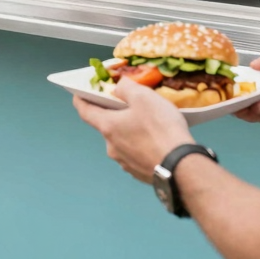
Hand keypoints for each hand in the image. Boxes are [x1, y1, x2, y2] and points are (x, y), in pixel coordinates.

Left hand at [73, 78, 191, 183]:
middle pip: (107, 125)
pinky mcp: (138, 173)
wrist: (181, 166)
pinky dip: (140, 145)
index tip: (78, 93)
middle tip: (129, 104)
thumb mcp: (143, 97)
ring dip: (129, 130)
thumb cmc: (160, 128)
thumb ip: (127, 87)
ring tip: (149, 122)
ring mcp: (124, 162)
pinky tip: (156, 141)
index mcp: (108, 127)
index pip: (85, 111)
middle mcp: (111, 147)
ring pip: (122, 140)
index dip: (80, 99)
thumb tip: (119, 86)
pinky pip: (135, 153)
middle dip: (115, 114)